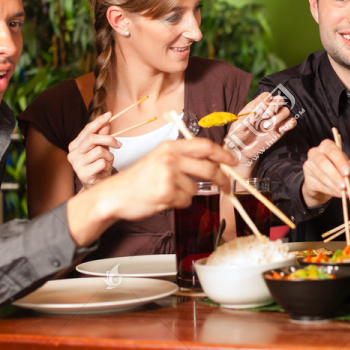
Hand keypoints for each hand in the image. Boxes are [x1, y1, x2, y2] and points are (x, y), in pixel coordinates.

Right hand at [67, 111, 120, 188]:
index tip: (110, 114)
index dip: (99, 121)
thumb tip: (107, 122)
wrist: (97, 185)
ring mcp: (76, 164)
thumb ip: (102, 135)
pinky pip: (101, 163)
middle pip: (92, 139)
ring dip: (108, 156)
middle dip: (109, 139)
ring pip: (99, 151)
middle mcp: (72, 154)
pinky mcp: (83, 174)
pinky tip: (104, 170)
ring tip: (107, 162)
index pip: (87, 130)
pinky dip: (107, 165)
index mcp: (75, 145)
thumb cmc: (98, 165)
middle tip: (119, 145)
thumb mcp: (102, 148)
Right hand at [97, 138, 236, 221]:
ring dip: (188, 194)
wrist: (116, 194)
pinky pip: (185, 201)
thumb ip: (184, 157)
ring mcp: (168, 176)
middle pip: (209, 168)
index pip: (205, 146)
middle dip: (222, 179)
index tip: (233, 161)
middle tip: (226, 187)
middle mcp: (170, 158)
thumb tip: (214, 162)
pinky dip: (179, 203)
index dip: (223, 154)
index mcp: (170, 147)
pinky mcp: (166, 193)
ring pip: (196, 188)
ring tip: (170, 191)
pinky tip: (163, 198)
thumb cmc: (139, 179)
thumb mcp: (160, 158)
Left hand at [224, 92, 295, 165]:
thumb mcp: (239, 125)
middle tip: (265, 117)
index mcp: (256, 107)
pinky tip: (281, 129)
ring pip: (286, 110)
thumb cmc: (237, 136)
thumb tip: (260, 107)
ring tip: (267, 126)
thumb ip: (249, 116)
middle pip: (279, 100)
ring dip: (279, 117)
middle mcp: (266, 112)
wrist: (241, 151)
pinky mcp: (279, 131)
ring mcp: (274, 121)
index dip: (266, 101)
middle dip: (274, 106)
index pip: (267, 96)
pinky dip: (290, 124)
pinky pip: (291, 122)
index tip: (259, 111)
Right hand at [300, 139, 349, 207]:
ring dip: (333, 185)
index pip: (332, 150)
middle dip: (334, 174)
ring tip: (343, 191)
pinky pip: (318, 185)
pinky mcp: (307, 179)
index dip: (340, 161)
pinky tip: (338, 193)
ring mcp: (309, 166)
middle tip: (344, 185)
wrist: (325, 187)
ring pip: (320, 175)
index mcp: (327, 146)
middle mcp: (315, 153)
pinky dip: (330, 190)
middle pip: (322, 162)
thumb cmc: (340, 173)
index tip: (347, 172)